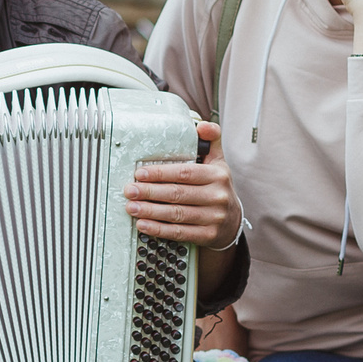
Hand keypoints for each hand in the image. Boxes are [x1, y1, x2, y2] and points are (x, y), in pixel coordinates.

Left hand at [125, 121, 240, 247]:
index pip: (185, 173)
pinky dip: (159, 229)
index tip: (139, 174)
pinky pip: (180, 232)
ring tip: (131, 207)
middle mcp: (217, 196)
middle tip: (129, 190)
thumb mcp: (218, 162)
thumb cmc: (217, 187)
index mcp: (217, 175)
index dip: (160, 173)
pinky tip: (143, 225)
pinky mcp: (208, 236)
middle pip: (178, 194)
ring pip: (177, 214)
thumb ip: (210, 140)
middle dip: (150, 192)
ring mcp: (214, 218)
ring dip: (151, 211)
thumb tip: (201, 126)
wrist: (232, 221)